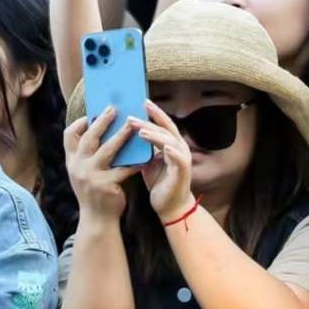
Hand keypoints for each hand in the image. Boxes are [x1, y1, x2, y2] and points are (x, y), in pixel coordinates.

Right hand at [63, 106, 142, 222]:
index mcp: (72, 161)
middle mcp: (78, 167)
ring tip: (132, 125)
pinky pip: (123, 169)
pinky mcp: (106, 185)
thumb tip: (99, 127)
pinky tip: (145, 155)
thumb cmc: (93, 190)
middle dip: (102, 121)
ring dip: (121, 135)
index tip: (91, 114)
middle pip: (89, 138)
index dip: (79, 123)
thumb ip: (87, 154)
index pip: (69, 136)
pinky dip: (135, 162)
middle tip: (114, 109)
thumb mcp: (83, 172)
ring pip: (107, 150)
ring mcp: (91, 176)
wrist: (97, 219)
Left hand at [134, 101, 196, 220]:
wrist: (171, 207)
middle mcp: (179, 147)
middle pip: (164, 128)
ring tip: (140, 130)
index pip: (162, 124)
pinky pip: (179, 159)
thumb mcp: (148, 161)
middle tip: (131, 115)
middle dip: (149, 120)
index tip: (141, 101)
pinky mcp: (184, 172)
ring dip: (156, 134)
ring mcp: (183, 159)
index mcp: (170, 143)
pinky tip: (164, 146)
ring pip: (170, 140)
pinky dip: (172, 151)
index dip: (153, 113)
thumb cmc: (159, 183)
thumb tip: (124, 135)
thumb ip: (142, 148)